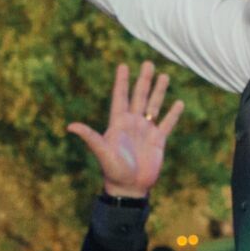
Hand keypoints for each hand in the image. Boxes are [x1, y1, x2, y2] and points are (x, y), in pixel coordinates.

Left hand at [68, 62, 185, 198]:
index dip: (121, 82)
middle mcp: (132, 124)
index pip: (120, 97)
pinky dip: (173, 114)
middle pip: (139, 96)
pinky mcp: (158, 141)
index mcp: (118, 123)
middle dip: (143, 80)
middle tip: (148, 62)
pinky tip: (179, 103)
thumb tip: (70, 126)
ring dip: (159, 91)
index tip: (123, 65)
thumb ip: (90, 137)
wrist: (129, 188)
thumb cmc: (113, 171)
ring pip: (153, 106)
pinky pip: (167, 123)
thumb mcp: (102, 152)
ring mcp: (146, 131)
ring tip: (164, 75)